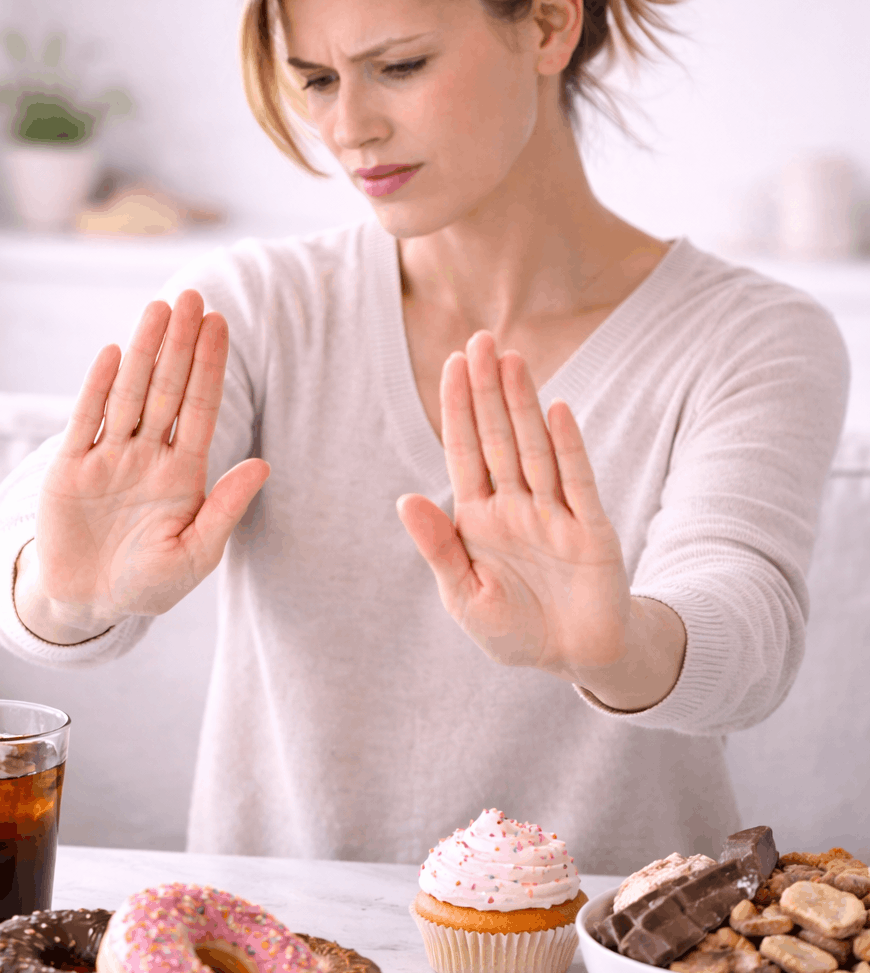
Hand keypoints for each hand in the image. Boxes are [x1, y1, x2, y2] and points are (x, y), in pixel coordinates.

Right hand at [31, 290, 268, 628]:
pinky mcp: (70, 469)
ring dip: (144, 353)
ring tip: (160, 309)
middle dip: (182, 345)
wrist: (89, 601)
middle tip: (194, 297)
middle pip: (168, 389)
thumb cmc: (149, 581)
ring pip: (129, 395)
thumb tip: (264, 465)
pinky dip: (97, 389)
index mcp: (183, 472)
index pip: (201, 408)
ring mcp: (109, 458)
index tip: (221, 324)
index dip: (211, 367)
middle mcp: (148, 455)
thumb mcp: (196, 553)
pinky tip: (113, 354)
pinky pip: (86, 422)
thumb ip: (225, 509)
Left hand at [396, 330, 631, 679]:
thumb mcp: (464, 596)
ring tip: (512, 360)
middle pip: (497, 437)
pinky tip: (556, 410)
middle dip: (487, 390)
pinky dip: (567, 446)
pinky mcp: (590, 528)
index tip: (450, 365)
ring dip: (522, 405)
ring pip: (534, 447)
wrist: (575, 657)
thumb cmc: (514, 629)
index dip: (457, 409)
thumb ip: (438, 548)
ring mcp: (553, 513)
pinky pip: (577, 481)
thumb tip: (406, 499)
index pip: (464, 452)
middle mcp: (514, 506)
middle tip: (480, 340)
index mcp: (478, 519)